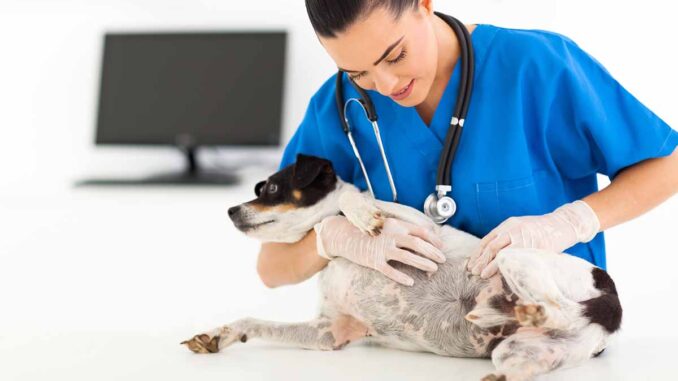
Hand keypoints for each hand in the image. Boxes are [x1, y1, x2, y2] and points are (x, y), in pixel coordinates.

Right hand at [314, 215, 445, 285]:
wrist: (346, 236)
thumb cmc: (370, 232)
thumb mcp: (388, 226)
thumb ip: (403, 230)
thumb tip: (425, 237)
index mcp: (396, 225)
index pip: (420, 231)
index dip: (434, 239)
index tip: (442, 247)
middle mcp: (390, 235)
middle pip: (417, 244)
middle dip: (432, 252)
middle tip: (442, 260)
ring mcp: (382, 248)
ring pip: (407, 257)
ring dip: (423, 263)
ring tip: (433, 269)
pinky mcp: (374, 261)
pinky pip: (390, 271)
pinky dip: (401, 277)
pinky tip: (411, 282)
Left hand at [466, 200, 599, 278]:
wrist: (562, 225)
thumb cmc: (540, 229)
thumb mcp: (520, 227)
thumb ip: (507, 238)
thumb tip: (492, 255)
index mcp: (508, 224)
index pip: (487, 239)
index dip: (478, 252)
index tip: (471, 263)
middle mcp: (513, 229)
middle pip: (491, 246)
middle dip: (481, 260)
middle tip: (473, 271)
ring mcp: (523, 237)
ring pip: (501, 252)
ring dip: (490, 265)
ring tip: (482, 274)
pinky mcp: (533, 247)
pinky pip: (516, 258)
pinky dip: (506, 266)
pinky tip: (499, 274)